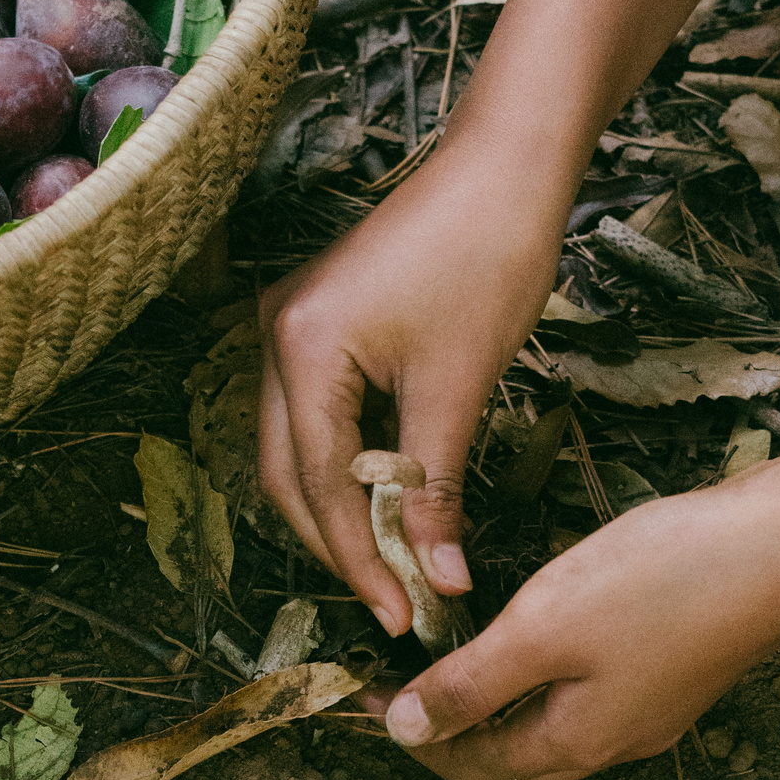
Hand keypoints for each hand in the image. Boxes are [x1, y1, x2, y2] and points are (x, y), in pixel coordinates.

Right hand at [258, 158, 567, 633]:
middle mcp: (274, 335)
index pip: (319, 485)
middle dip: (337, 544)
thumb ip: (435, 491)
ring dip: (339, 507)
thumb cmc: (488, 255)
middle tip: (394, 601)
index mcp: (302, 348)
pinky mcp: (314, 319)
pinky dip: (345, 461)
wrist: (505, 166)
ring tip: (393, 561)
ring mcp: (288, 324)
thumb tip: (438, 578)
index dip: (358, 560)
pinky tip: (386, 496)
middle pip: (287, 474)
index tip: (402, 614)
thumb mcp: (460, 387)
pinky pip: (312, 412)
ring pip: (295, 448)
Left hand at [379, 476, 779, 779]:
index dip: (411, 738)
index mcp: (574, 741)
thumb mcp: (543, 628)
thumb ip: (472, 684)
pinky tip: (532, 642)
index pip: (471, 766)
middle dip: (449, 736)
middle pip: (510, 761)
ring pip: (551, 732)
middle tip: (398, 690)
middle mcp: (613, 742)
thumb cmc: (663, 580)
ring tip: (453, 664)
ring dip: (496, 711)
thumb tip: (404, 733)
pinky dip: (541, 686)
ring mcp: (650, 710)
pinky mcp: (674, 671)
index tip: (362, 698)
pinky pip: (587, 700)